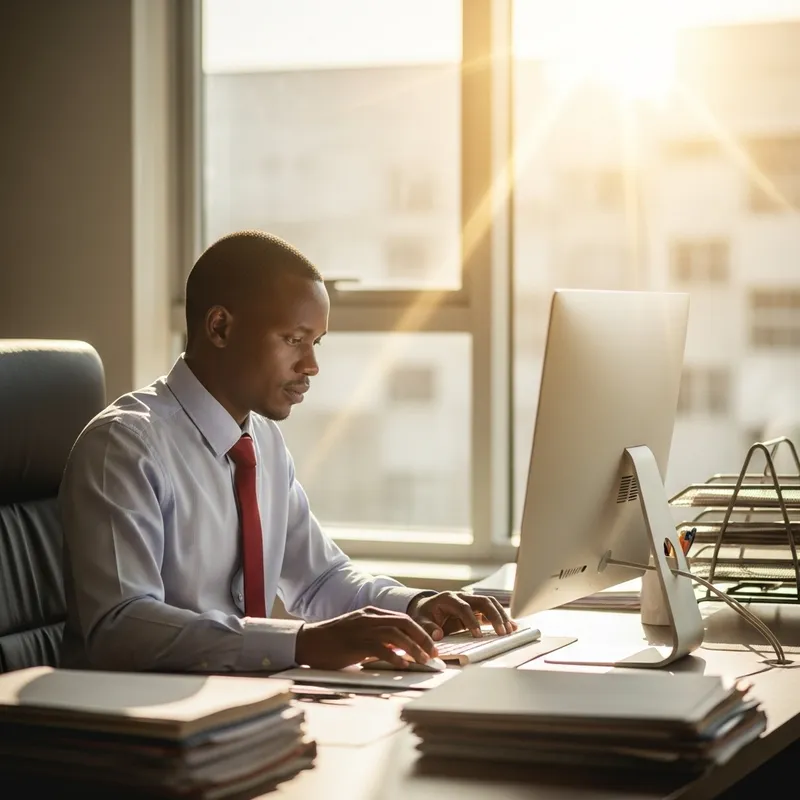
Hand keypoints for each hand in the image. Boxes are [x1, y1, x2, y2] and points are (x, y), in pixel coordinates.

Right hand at [294, 606, 437, 669]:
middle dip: (422, 637)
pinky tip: (403, 664)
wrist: (308, 641)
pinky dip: (394, 655)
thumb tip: (399, 651)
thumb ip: (377, 639)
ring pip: (395, 634)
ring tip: (424, 660)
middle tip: (434, 653)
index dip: (420, 631)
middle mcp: (369, 617)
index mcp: (371, 613)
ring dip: (413, 647)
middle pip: (404, 623)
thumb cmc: (333, 642)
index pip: (403, 618)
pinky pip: (379, 647)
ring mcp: (362, 628)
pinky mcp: (354, 642)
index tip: (431, 645)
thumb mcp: (358, 634)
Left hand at [408, 591, 517, 640]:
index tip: (477, 635)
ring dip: (501, 615)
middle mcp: (462, 596)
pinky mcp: (476, 607)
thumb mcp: (420, 622)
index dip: (471, 620)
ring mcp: (471, 600)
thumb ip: (427, 628)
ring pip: (490, 603)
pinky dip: (501, 617)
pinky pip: (492, 609)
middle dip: (493, 616)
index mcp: (448, 599)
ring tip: (510, 630)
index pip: (463, 607)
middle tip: (501, 632)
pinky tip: (511, 626)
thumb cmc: (424, 616)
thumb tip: (437, 634)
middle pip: (482, 601)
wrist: (426, 609)